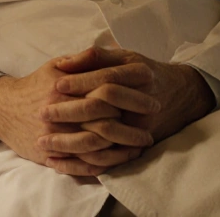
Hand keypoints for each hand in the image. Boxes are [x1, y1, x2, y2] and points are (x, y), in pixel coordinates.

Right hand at [0, 60, 153, 177]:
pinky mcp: (50, 155)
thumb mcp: (54, 65)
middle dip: (130, 127)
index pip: (104, 95)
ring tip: (141, 146)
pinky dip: (105, 164)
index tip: (150, 101)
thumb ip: (80, 59)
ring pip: (96, 148)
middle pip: (103, 124)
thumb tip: (104, 51)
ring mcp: (54, 137)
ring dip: (122, 149)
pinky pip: (83, 164)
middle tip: (152, 127)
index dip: (130, 100)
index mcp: (63, 90)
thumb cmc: (34, 85)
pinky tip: (120, 159)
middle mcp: (59, 114)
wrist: (2, 108)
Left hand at [38, 47, 214, 157]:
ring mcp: (142, 128)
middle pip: (102, 110)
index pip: (106, 79)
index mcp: (140, 75)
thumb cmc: (141, 72)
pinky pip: (108, 160)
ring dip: (71, 143)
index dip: (80, 81)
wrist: (177, 95)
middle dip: (69, 113)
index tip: (55, 84)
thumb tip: (64, 64)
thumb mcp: (123, 56)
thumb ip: (95, 57)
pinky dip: (82, 163)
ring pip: (103, 139)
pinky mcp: (136, 147)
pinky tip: (58, 161)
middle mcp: (143, 103)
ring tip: (43, 142)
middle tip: (42, 113)